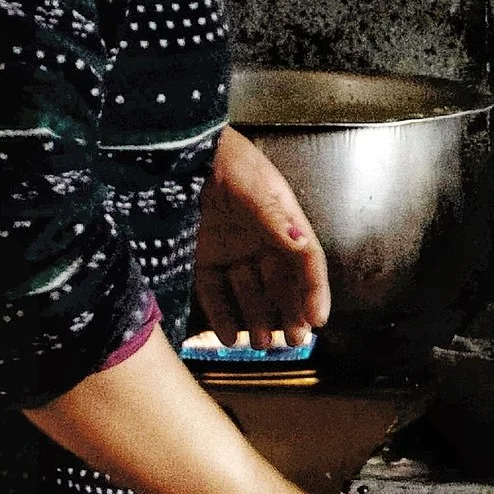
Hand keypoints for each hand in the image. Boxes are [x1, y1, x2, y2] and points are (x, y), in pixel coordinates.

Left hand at [198, 124, 330, 343]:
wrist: (175, 150)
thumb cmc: (222, 158)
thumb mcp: (251, 185)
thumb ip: (274, 218)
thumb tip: (303, 246)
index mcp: (282, 220)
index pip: (306, 260)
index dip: (314, 290)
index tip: (318, 320)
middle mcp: (261, 239)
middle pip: (281, 282)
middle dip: (290, 312)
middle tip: (293, 341)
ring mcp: (231, 250)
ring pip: (250, 292)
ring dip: (258, 318)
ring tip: (261, 343)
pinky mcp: (202, 257)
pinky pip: (215, 292)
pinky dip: (223, 315)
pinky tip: (230, 336)